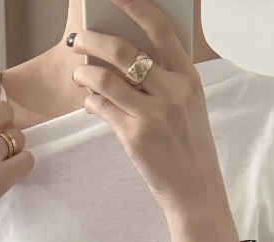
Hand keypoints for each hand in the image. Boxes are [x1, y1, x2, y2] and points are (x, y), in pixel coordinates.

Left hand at [70, 0, 224, 215]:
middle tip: (77, 39)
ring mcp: (153, 115)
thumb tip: (124, 52)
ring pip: (105, 79)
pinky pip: (102, 108)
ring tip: (79, 74)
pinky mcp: (135, 137)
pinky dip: (91, 102)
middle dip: (92, 39)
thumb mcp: (188, 104)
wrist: (196, 191)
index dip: (135, 5)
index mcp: (188, 77)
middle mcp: (173, 92)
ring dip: (84, 73)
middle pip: (123, 51)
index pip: (160, 28)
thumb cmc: (188, 145)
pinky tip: (90, 103)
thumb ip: (165, 77)